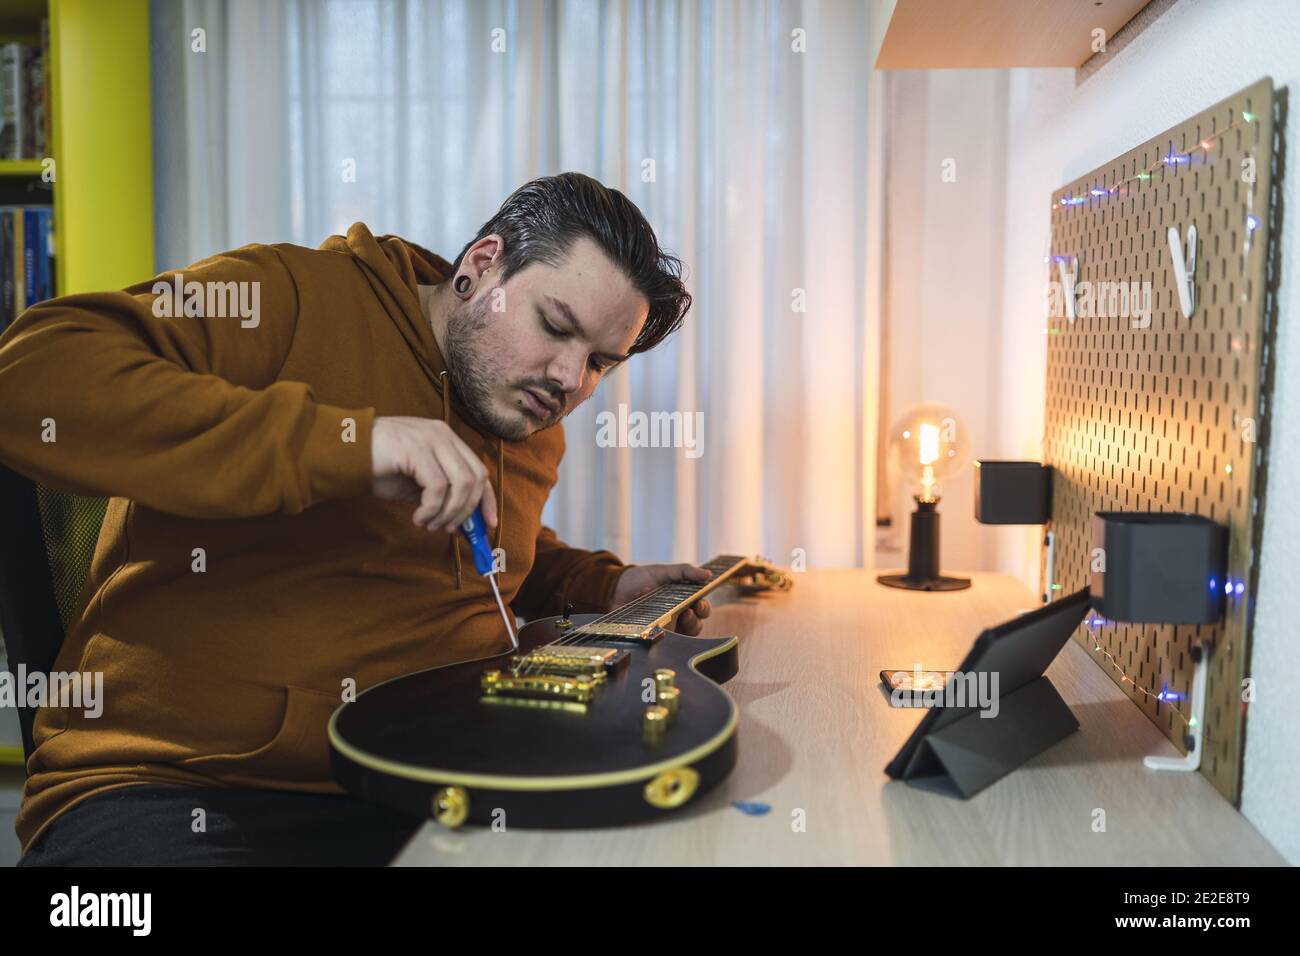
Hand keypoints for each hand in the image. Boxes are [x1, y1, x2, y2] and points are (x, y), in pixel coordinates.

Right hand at [370, 416, 497, 532]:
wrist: (341, 454)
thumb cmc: (377, 468)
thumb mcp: (416, 487)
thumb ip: (441, 500)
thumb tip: (464, 527)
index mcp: (446, 440)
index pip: (480, 470)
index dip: (488, 500)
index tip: (488, 525)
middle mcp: (442, 435)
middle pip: (476, 478)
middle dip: (467, 511)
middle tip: (449, 529)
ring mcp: (430, 439)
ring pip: (461, 484)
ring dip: (448, 512)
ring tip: (429, 524)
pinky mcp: (416, 449)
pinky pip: (437, 487)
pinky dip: (432, 509)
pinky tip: (418, 517)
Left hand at [612, 564, 712, 635]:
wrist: (612, 590)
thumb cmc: (639, 579)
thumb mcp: (662, 571)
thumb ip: (685, 572)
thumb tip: (708, 574)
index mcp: (682, 599)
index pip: (701, 608)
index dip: (704, 608)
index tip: (698, 603)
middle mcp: (677, 615)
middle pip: (696, 624)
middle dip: (696, 619)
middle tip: (688, 612)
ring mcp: (666, 627)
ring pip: (685, 635)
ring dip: (686, 628)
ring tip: (679, 618)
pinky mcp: (654, 635)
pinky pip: (667, 641)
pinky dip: (670, 637)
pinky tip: (665, 628)